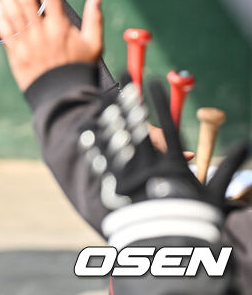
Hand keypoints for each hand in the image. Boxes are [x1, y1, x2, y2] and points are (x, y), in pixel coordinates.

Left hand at [0, 0, 102, 90]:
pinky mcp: (16, 54)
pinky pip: (5, 34)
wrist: (63, 96)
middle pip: (28, 2)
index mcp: (62, 27)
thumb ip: (95, 19)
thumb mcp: (94, 44)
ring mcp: (28, 43)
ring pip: (13, 15)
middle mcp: (43, 33)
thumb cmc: (80, 68)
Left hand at [84, 78, 246, 241]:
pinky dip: (95, 145)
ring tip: (104, 95)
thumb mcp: (211, 196)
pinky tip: (87, 130)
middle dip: (131, 99)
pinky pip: (102, 161)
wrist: (167, 245)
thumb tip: (246, 145)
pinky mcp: (116, 188)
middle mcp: (150, 167)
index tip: (154, 82)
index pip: (165, 125)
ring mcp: (131, 176)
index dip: (159, 103)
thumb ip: (227, 170)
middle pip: (137, 126)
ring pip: (117, 139)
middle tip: (126, 77)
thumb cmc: (193, 220)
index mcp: (174, 166)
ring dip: (111, 115)